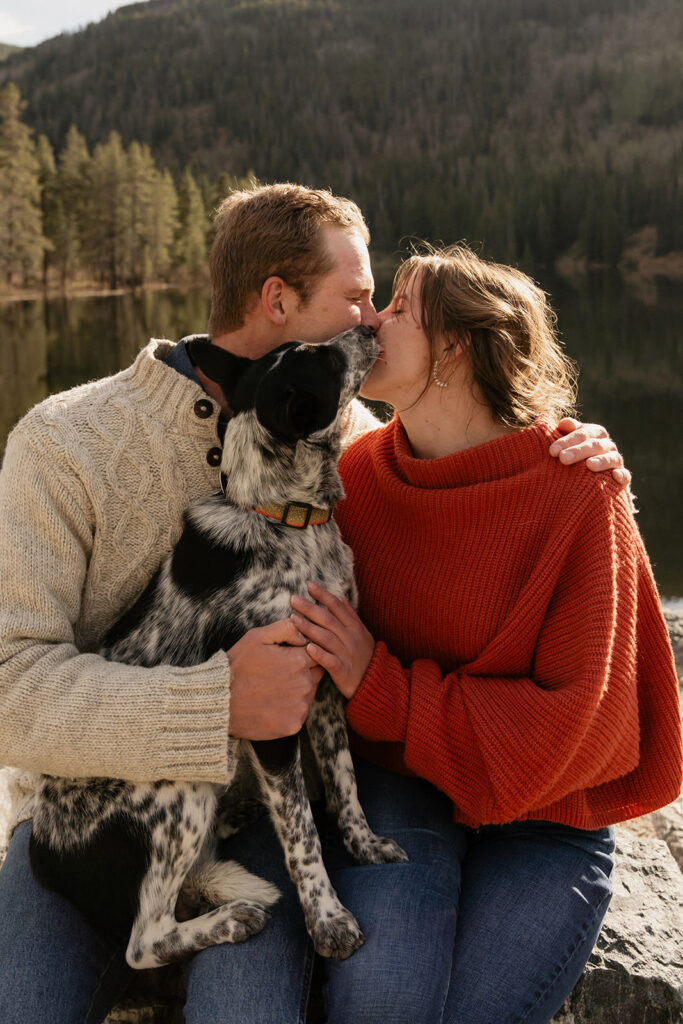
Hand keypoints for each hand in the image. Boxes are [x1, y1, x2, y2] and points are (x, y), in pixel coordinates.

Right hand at [227, 619, 322, 739]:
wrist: (219, 701)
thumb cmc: (237, 666)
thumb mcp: (257, 637)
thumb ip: (286, 628)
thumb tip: (305, 632)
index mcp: (298, 661)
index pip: (317, 655)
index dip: (303, 655)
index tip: (287, 659)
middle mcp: (304, 684)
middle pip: (316, 675)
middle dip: (303, 672)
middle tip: (279, 674)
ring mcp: (300, 707)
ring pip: (309, 695)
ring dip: (298, 691)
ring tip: (273, 690)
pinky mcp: (294, 725)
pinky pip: (300, 714)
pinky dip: (290, 710)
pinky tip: (272, 705)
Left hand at [290, 581, 374, 699]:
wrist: (377, 683)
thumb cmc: (364, 655)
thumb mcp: (362, 633)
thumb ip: (350, 615)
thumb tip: (341, 596)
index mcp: (354, 627)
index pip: (337, 606)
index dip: (323, 595)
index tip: (309, 585)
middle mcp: (351, 638)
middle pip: (329, 620)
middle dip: (310, 608)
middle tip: (294, 599)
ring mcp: (347, 654)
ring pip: (327, 638)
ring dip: (310, 628)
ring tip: (293, 619)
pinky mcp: (343, 671)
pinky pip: (330, 661)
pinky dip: (319, 654)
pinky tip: (307, 648)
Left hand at [549, 418, 630, 486]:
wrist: (589, 478)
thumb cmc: (574, 456)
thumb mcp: (569, 441)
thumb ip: (567, 431)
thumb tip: (564, 423)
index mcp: (595, 433)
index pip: (582, 434)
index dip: (567, 441)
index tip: (552, 451)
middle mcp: (608, 445)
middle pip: (595, 445)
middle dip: (578, 451)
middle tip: (563, 458)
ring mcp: (616, 461)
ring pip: (612, 458)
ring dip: (601, 461)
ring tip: (589, 464)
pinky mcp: (622, 478)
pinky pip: (625, 476)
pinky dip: (622, 475)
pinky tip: (615, 476)